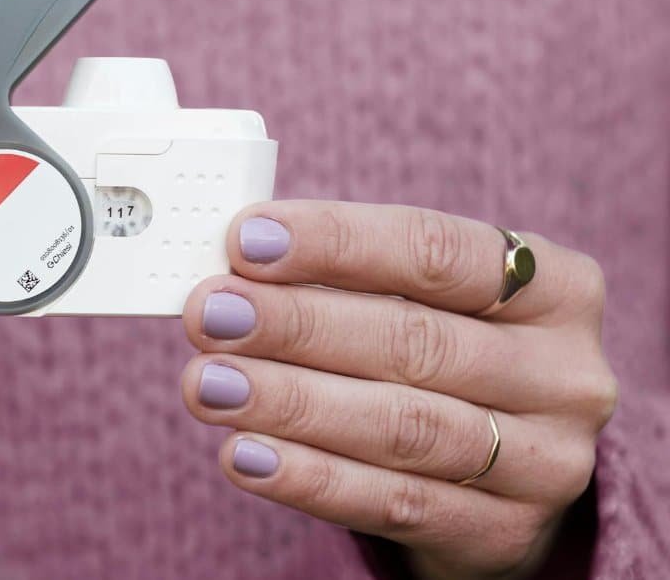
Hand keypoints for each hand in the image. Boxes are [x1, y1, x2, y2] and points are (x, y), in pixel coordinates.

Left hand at [180, 201, 615, 578]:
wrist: (506, 476)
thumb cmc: (444, 358)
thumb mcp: (423, 303)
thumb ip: (343, 280)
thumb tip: (230, 268)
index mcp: (555, 287)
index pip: (437, 250)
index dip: (337, 242)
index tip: (247, 239)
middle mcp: (564, 373)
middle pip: (415, 340)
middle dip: (297, 324)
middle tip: (210, 313)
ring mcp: (546, 461)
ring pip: (402, 426)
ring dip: (291, 403)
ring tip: (209, 384)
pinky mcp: (503, 532)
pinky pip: (394, 502)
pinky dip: (310, 477)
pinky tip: (244, 453)